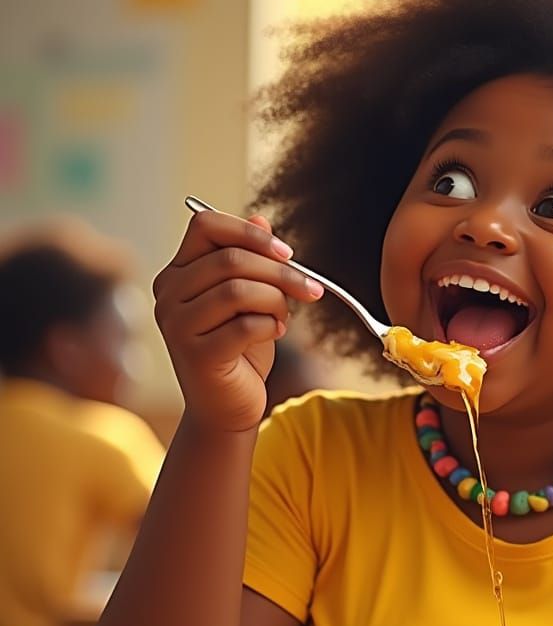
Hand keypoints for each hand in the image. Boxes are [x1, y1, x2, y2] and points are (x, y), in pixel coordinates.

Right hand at [153, 208, 323, 432]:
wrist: (228, 407)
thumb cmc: (241, 349)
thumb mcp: (251, 300)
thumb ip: (252, 261)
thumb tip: (262, 218)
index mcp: (178, 272)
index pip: (205, 225)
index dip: (250, 232)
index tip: (287, 254)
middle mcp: (169, 294)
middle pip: (230, 259)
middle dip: (281, 272)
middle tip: (310, 289)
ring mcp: (177, 325)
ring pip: (237, 290)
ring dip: (276, 301)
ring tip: (285, 318)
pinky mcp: (196, 355)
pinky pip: (245, 326)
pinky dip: (271, 326)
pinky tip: (274, 334)